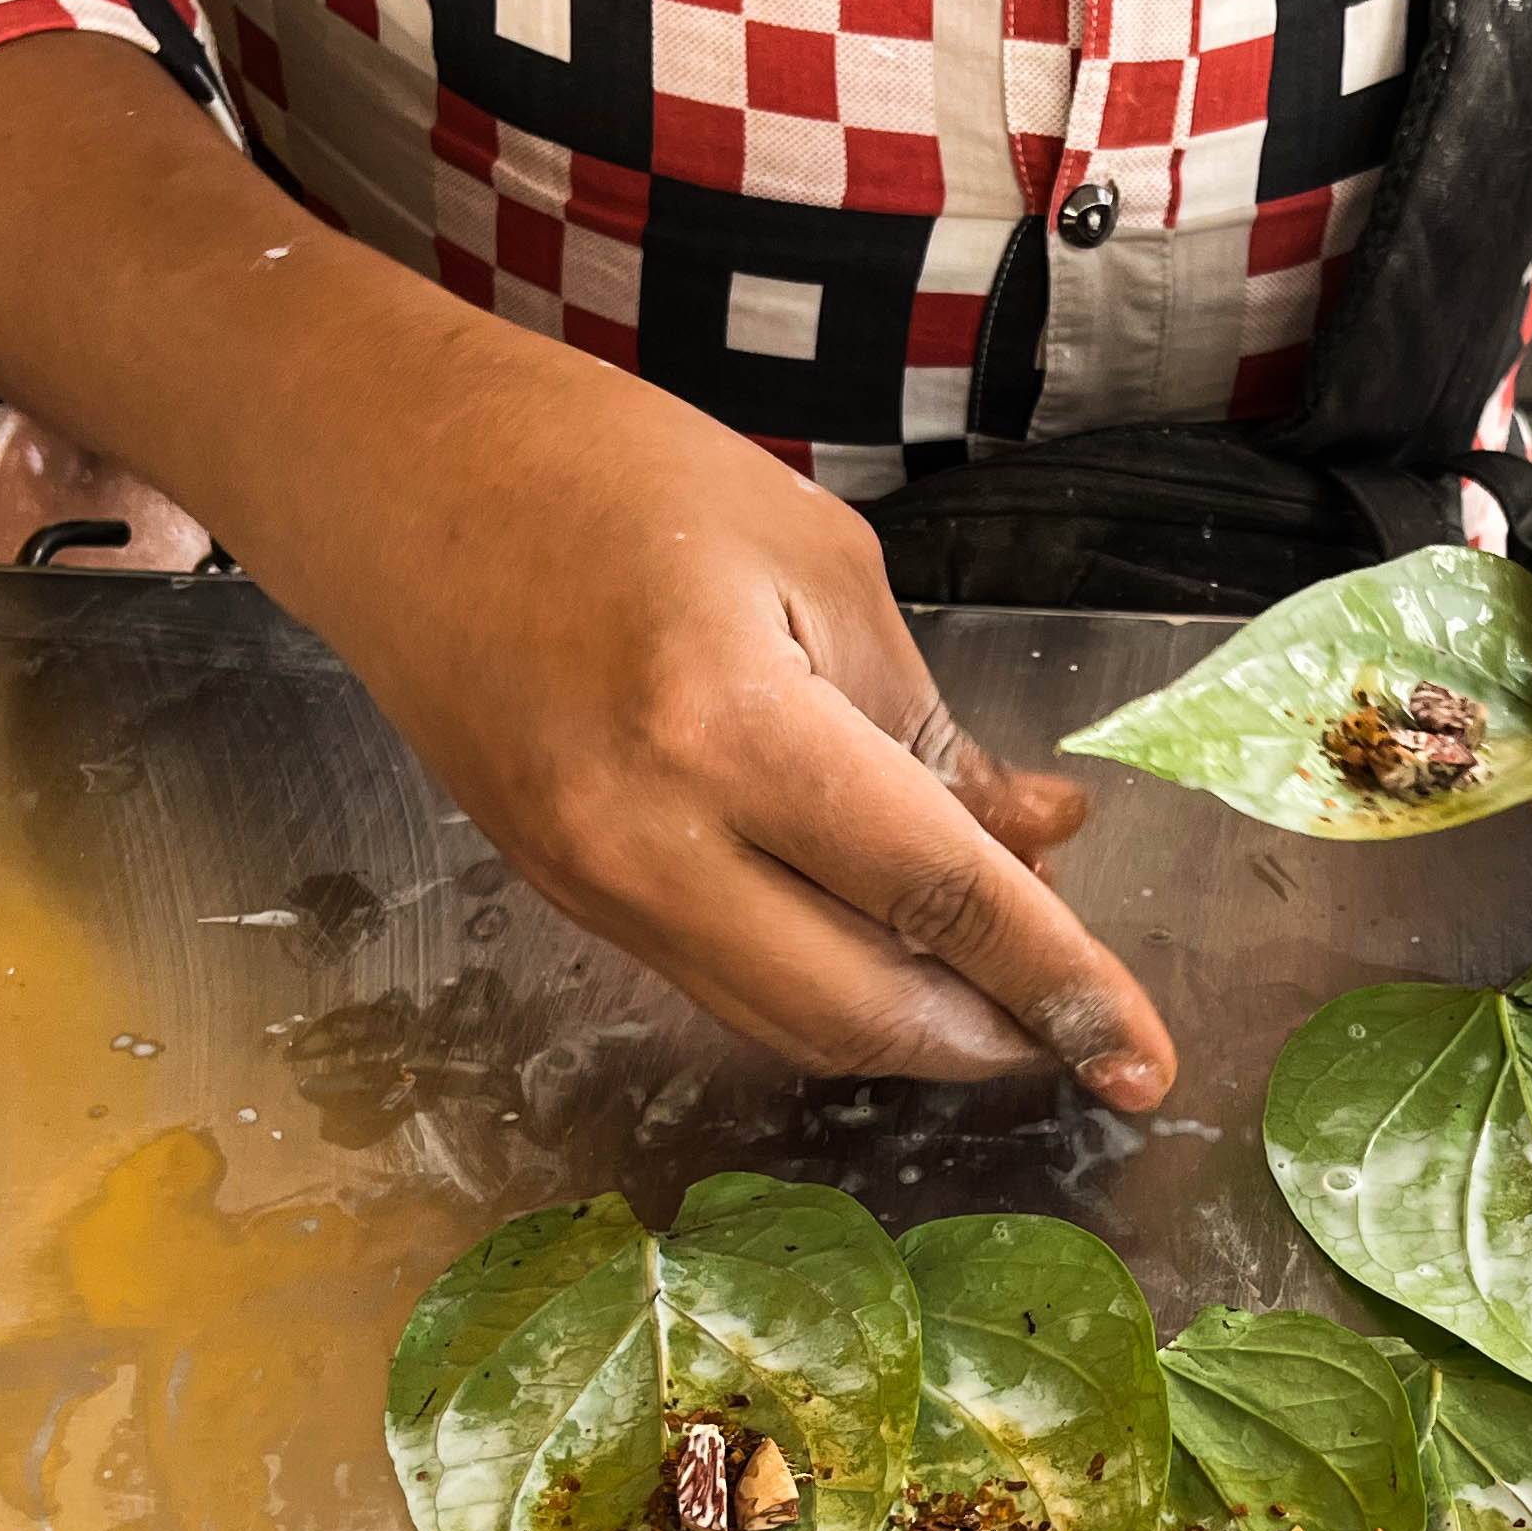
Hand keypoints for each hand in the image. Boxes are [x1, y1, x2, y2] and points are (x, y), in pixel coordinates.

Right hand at [0, 34, 1169, 1100]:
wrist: (386, 474)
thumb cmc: (607, 471)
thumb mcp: (816, 560)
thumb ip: (925, 722)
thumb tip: (1035, 836)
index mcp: (727, 726)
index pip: (935, 895)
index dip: (1060, 982)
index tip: (1144, 1059)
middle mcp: (647, 839)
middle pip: (859, 1009)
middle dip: (988, 1038)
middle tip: (1082, 1030)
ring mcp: (591, 885)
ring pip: (784, 1021)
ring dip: (908, 1024)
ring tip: (1008, 992)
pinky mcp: (563, 896)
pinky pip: (720, 980)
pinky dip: (824, 981)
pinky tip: (891, 941)